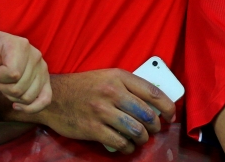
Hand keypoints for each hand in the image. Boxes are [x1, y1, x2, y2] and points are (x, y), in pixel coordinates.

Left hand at [0, 0, 51, 113]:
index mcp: (22, 45)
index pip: (12, 74)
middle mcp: (36, 55)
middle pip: (19, 87)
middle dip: (4, 89)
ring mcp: (43, 69)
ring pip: (29, 96)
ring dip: (13, 97)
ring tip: (6, 86)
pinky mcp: (47, 81)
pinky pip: (44, 100)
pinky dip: (30, 107)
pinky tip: (18, 104)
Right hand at [30, 69, 175, 153]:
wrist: (54, 97)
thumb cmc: (83, 86)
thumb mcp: (107, 77)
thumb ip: (128, 87)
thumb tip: (153, 103)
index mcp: (118, 77)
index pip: (152, 92)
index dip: (167, 106)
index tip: (170, 115)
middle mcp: (111, 92)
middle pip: (146, 114)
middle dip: (155, 126)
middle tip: (154, 129)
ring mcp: (102, 111)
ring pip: (135, 130)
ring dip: (143, 138)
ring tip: (141, 138)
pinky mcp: (93, 128)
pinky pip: (119, 142)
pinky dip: (127, 147)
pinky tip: (127, 146)